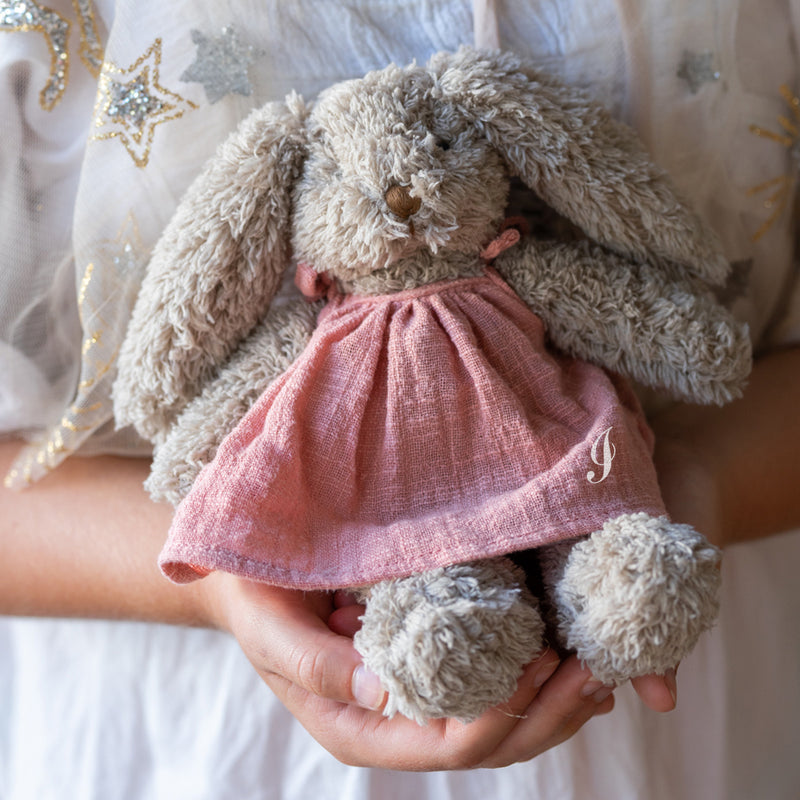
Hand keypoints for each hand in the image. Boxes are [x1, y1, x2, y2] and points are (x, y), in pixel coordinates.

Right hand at [203, 574, 616, 769]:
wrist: (249, 580)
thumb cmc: (256, 598)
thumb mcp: (273, 631)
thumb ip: (319, 666)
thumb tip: (387, 693)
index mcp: (358, 725)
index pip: (445, 742)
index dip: (500, 714)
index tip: (541, 666)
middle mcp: (394, 722)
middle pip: (485, 743)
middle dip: (544, 714)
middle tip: (592, 672)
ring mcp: (414, 699)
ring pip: (497, 723)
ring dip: (550, 702)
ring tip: (597, 671)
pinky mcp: (427, 665)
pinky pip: (488, 686)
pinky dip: (533, 680)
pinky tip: (567, 658)